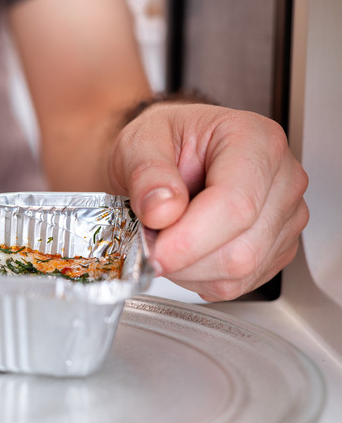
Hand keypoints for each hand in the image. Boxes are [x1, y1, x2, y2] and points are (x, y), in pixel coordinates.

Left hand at [109, 103, 308, 300]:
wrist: (167, 153)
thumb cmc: (162, 141)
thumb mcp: (138, 141)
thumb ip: (146, 173)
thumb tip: (162, 210)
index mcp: (255, 141)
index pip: (236, 205)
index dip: (190, 239)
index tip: (154, 252)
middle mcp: (282, 178)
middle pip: (242, 249)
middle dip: (183, 258)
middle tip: (147, 238)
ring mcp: (285, 217)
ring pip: (240, 272)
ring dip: (188, 269)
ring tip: (165, 236)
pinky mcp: (276, 248)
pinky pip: (237, 284)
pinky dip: (199, 277)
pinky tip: (185, 248)